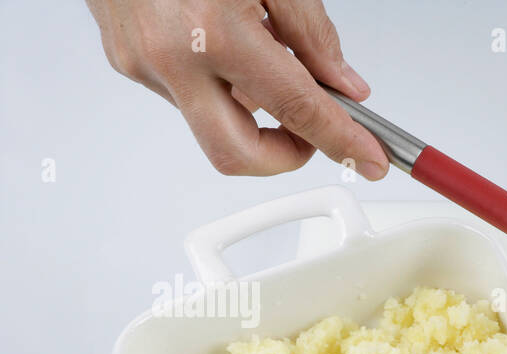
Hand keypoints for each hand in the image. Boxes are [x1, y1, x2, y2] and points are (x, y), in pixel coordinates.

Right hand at [87, 0, 388, 178]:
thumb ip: (311, 31)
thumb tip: (342, 85)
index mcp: (212, 30)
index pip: (295, 109)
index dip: (341, 141)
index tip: (370, 161)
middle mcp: (171, 56)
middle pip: (237, 155)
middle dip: (284, 158)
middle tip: (313, 134)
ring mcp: (141, 63)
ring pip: (211, 124)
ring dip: (251, 111)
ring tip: (264, 56)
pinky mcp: (126, 60)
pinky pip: (185, 95)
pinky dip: (219, 83)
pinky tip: (223, 42)